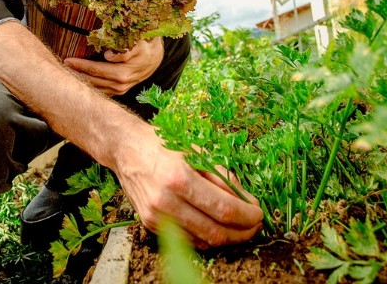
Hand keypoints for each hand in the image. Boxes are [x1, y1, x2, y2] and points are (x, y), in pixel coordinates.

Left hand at [64, 37, 163, 95]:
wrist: (156, 56)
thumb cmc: (146, 46)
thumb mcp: (140, 42)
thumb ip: (126, 49)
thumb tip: (109, 56)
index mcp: (124, 73)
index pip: (97, 70)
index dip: (82, 65)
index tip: (67, 59)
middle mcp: (122, 84)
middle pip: (93, 81)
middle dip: (76, 74)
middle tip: (61, 66)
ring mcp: (121, 89)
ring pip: (96, 88)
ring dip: (80, 81)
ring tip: (66, 73)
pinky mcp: (120, 91)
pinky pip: (101, 91)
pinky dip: (89, 87)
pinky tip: (78, 81)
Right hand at [114, 125, 263, 248]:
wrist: (127, 149)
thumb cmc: (164, 145)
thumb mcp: (199, 152)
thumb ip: (224, 177)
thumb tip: (247, 200)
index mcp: (180, 178)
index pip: (223, 208)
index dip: (247, 215)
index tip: (259, 213)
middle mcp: (166, 202)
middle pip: (214, 231)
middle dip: (242, 232)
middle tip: (255, 225)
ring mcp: (156, 217)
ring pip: (202, 241)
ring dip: (227, 239)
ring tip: (241, 228)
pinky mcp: (150, 224)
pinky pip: (186, 239)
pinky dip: (207, 238)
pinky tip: (218, 228)